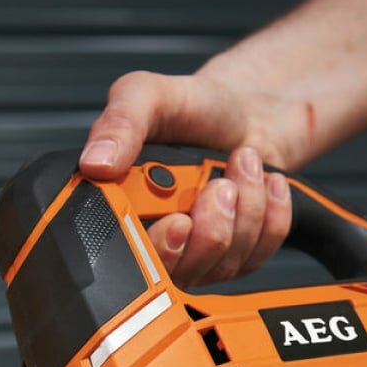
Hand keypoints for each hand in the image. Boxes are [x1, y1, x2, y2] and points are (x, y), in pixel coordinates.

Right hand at [77, 70, 294, 286]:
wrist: (247, 112)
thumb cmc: (195, 108)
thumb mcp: (148, 95)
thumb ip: (120, 124)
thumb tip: (95, 162)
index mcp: (125, 206)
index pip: (127, 256)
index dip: (156, 248)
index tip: (178, 220)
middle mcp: (157, 237)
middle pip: (179, 271)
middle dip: (210, 225)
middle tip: (218, 184)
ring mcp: (197, 253)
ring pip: (224, 260)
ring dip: (245, 206)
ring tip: (241, 164)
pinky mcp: (237, 257)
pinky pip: (259, 253)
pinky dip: (271, 212)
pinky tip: (262, 183)